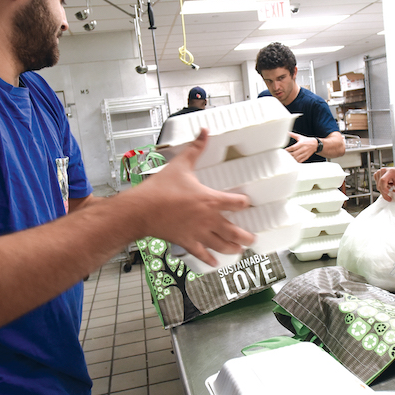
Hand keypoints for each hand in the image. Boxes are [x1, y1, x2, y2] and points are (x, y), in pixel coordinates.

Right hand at [136, 130, 253, 265]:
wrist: (141, 210)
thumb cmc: (160, 189)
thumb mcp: (180, 165)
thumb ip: (195, 149)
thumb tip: (203, 131)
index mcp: (210, 200)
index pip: (237, 203)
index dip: (245, 203)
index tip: (248, 204)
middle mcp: (209, 219)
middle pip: (235, 232)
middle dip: (246, 237)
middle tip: (252, 238)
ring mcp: (198, 233)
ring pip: (222, 245)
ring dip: (233, 249)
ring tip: (239, 251)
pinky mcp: (187, 242)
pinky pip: (201, 254)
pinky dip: (209, 259)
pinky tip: (215, 263)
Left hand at [285, 131, 318, 162]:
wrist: (315, 144)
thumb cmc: (307, 140)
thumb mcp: (300, 137)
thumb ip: (293, 135)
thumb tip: (288, 132)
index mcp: (301, 143)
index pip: (293, 147)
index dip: (288, 149)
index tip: (284, 150)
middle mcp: (303, 149)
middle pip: (294, 154)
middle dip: (289, 155)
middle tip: (284, 155)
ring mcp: (305, 154)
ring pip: (297, 158)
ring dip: (292, 159)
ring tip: (288, 158)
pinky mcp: (306, 157)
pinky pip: (300, 161)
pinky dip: (296, 161)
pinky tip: (293, 160)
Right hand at [375, 165, 394, 200]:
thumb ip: (394, 191)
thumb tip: (389, 196)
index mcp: (390, 171)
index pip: (383, 180)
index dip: (384, 188)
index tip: (387, 193)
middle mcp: (383, 170)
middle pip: (379, 184)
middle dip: (384, 192)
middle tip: (389, 197)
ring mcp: (379, 171)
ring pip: (377, 185)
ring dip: (382, 189)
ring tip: (389, 188)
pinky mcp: (377, 174)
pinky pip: (376, 183)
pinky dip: (381, 186)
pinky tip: (386, 185)